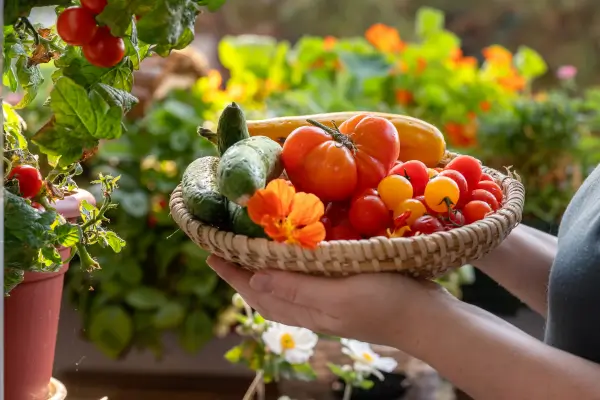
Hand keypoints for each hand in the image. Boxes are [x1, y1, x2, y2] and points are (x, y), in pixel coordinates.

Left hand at [207, 255, 453, 346]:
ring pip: (283, 286)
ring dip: (261, 269)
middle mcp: (312, 308)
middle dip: (240, 272)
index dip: (233, 274)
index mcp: (307, 309)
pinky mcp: (342, 290)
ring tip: (247, 251)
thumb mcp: (340, 296)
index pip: (258, 292)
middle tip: (222, 247)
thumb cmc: (387, 303)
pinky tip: (292, 255)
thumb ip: (298, 289)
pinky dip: (287, 268)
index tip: (210, 252)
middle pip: (266, 291)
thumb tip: (254, 278)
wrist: (428, 318)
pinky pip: (303, 280)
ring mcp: (327, 301)